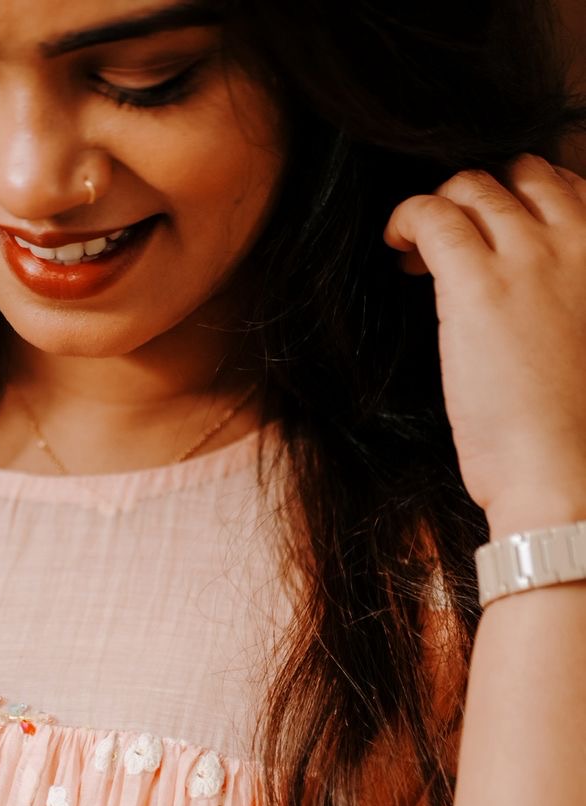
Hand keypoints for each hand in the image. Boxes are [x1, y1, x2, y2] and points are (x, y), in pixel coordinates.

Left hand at [383, 154, 585, 536]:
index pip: (566, 189)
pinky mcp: (476, 283)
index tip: (494, 240)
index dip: (521, 204)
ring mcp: (528, 256)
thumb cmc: (577, 432)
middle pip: (520, 174)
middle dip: (480, 195)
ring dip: (440, 208)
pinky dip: (407, 217)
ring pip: (474, 186)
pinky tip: (396, 245)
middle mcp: (578, 239)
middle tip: (450, 242)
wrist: (567, 471)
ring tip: (416, 251)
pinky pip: (434, 215)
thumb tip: (534, 304)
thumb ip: (571, 303)